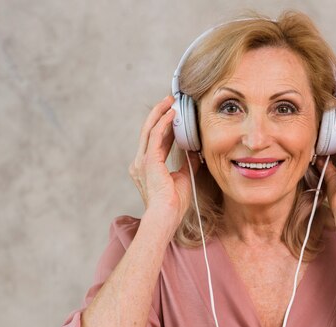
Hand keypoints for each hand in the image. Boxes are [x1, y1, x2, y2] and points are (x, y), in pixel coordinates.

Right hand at [128, 95, 200, 223]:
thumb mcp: (184, 177)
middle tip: (170, 101)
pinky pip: (154, 136)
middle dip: (159, 113)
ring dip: (160, 113)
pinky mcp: (148, 161)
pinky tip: (171, 114)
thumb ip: (188, 163)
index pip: (155, 140)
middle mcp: (140, 162)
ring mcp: (142, 161)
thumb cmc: (174, 203)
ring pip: (149, 129)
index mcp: (147, 166)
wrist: (166, 215)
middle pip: (148, 130)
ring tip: (171, 102)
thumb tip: (195, 151)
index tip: (174, 114)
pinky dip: (163, 123)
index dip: (164, 125)